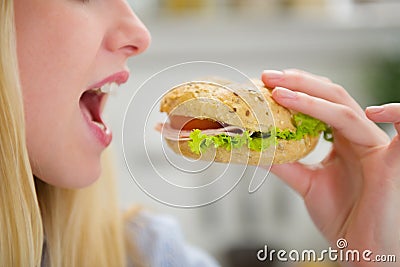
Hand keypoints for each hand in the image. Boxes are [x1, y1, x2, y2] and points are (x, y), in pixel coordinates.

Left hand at [262, 69, 399, 265]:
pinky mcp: (392, 163)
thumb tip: (259, 146)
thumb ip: (286, 163)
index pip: (320, 103)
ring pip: (348, 111)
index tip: (266, 84)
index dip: (296, 89)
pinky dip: (397, 115)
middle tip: (268, 77)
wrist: (360, 251)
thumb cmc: (342, 217)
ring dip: (313, 98)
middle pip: (332, 97)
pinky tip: (373, 110)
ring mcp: (376, 147)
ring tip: (281, 92)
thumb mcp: (307, 184)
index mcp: (342, 139)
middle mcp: (359, 137)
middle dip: (299, 83)